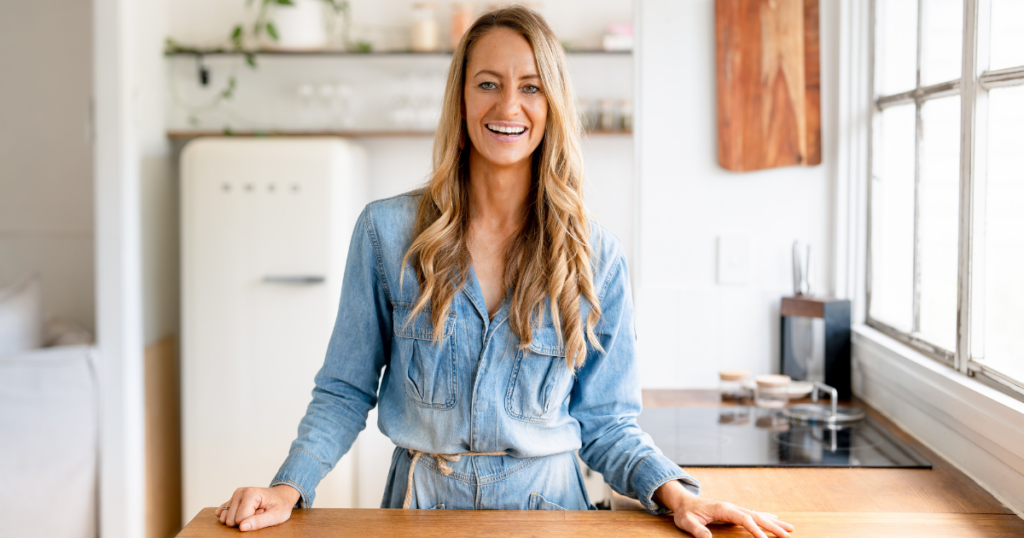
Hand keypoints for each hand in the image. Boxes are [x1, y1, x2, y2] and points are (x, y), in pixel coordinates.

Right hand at [215, 484, 300, 531]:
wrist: (282, 496)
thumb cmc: (280, 505)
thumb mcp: (275, 516)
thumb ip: (259, 522)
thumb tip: (242, 527)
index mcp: (251, 494)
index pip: (240, 519)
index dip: (252, 521)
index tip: (262, 513)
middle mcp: (240, 492)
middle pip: (231, 519)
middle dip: (244, 521)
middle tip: (258, 513)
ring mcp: (235, 495)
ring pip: (226, 518)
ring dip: (239, 519)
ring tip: (253, 512)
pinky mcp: (232, 499)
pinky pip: (222, 512)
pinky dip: (232, 516)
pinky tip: (242, 512)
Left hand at [653, 481, 793, 537]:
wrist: (684, 502)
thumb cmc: (686, 512)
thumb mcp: (688, 522)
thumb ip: (697, 530)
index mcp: (723, 509)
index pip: (744, 518)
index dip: (755, 529)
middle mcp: (732, 507)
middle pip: (756, 516)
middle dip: (772, 526)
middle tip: (788, 535)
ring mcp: (734, 509)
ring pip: (758, 514)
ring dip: (774, 522)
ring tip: (790, 529)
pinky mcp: (734, 511)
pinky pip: (753, 515)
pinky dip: (766, 518)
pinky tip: (775, 519)